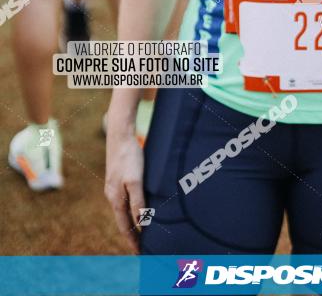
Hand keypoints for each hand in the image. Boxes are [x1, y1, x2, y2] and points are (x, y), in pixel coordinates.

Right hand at [104, 126, 144, 252]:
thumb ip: (138, 203)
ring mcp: (113, 187)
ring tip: (141, 232)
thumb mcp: (136, 181)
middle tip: (142, 248)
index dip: (133, 241)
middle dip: (132, 235)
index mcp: (115, 199)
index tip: (140, 254)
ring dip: (131, 223)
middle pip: (123, 221)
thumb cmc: (129, 157)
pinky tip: (136, 208)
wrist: (120, 134)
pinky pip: (124, 200)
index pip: (125, 227)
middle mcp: (112, 196)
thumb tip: (141, 225)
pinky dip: (130, 210)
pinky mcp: (117, 178)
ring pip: (123, 211)